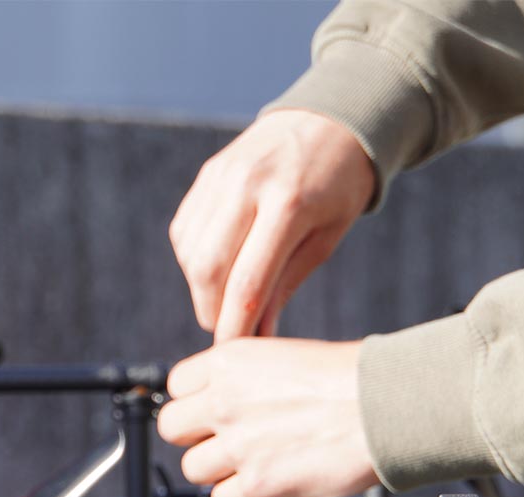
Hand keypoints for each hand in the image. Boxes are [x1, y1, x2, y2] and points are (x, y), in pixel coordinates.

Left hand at [157, 337, 378, 496]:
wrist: (383, 406)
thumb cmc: (350, 380)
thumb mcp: (283, 357)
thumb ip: (244, 379)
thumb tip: (225, 399)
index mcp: (229, 362)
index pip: (176, 385)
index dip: (195, 401)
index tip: (209, 411)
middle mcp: (224, 401)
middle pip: (172, 428)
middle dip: (196, 436)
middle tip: (224, 439)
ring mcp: (237, 444)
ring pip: (192, 468)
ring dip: (218, 471)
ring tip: (250, 463)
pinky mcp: (256, 483)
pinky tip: (263, 483)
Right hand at [169, 109, 374, 340]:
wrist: (327, 119)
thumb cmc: (337, 186)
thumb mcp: (326, 238)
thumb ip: (286, 284)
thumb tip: (258, 335)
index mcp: (288, 204)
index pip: (248, 281)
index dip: (235, 325)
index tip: (233, 351)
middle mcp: (247, 186)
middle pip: (208, 269)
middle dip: (211, 310)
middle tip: (226, 328)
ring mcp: (221, 176)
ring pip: (190, 253)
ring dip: (201, 288)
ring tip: (226, 298)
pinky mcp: (207, 174)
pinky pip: (185, 231)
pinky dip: (194, 260)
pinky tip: (217, 268)